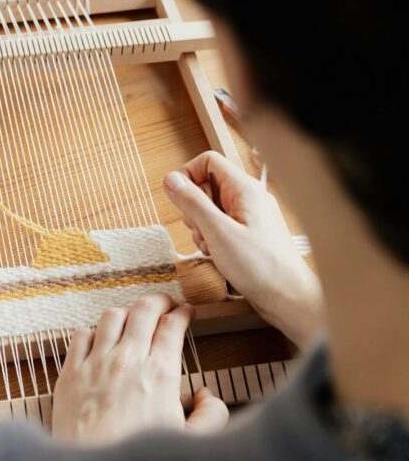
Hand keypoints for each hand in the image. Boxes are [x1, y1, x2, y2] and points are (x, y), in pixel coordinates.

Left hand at [52, 294, 227, 445]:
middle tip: (165, 305)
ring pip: (111, 316)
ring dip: (126, 314)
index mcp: (160, 374)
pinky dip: (92, 332)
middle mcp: (127, 360)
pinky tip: (98, 342)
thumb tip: (205, 395)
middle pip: (144, 309)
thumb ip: (211, 416)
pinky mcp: (70, 374)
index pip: (173, 325)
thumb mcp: (193, 445)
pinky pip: (80, 335)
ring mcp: (95, 364)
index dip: (183, 312)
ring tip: (133, 321)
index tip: (187, 311)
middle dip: (159, 301)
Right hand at [164, 151, 323, 347]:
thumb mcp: (218, 233)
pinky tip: (219, 256)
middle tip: (202, 231)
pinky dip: (213, 239)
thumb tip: (171, 179)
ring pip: (211, 209)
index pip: (207, 162)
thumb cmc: (261, 268)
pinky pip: (220, 226)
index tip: (179, 200)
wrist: (290, 298)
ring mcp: (249, 216)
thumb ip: (193, 203)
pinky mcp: (249, 234)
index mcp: (244, 189)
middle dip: (194, 209)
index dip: (188, 176)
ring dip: (202, 228)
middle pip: (206, 186)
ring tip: (212, 248)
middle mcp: (248, 198)